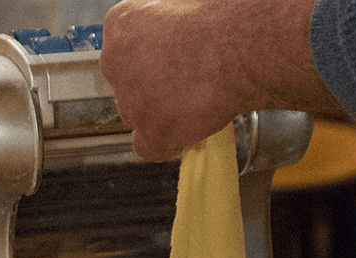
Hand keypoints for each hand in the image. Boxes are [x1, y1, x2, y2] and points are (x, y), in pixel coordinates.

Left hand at [100, 0, 338, 160]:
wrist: (239, 44)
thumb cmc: (221, 18)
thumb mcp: (181, 5)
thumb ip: (167, 24)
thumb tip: (175, 36)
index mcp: (121, 25)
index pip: (125, 52)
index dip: (151, 61)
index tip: (172, 62)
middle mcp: (116, 62)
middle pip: (128, 85)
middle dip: (152, 88)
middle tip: (185, 85)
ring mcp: (132, 100)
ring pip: (137, 115)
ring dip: (160, 114)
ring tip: (195, 104)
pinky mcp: (152, 131)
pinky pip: (149, 147)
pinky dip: (166, 143)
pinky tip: (185, 133)